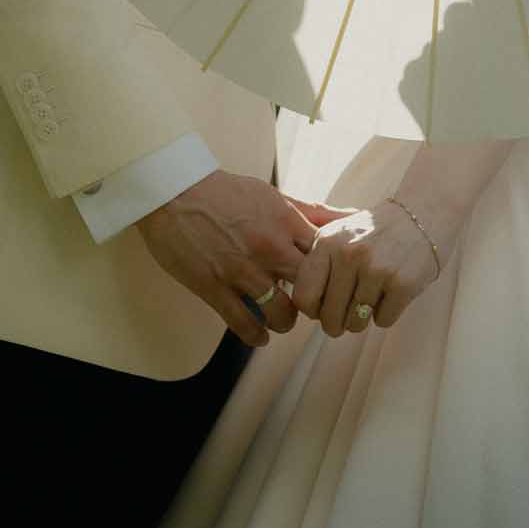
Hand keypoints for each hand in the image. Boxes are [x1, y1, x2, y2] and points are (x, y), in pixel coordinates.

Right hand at [137, 170, 325, 346]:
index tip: (331, 282)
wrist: (175, 192)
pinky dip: (256, 335)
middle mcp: (269, 247)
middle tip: (312, 308)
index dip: (334, 275)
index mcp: (286, 222)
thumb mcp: (275, 196)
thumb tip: (353, 215)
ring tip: (283, 319)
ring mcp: (241, 270)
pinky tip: (261, 335)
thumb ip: (313, 211)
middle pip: (311, 289)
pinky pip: (243, 324)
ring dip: (285, 322)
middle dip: (315, 303)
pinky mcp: (214, 287)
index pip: (328, 257)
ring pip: (280, 313)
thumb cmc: (228, 192)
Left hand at [288, 199, 441, 338]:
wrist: (423, 213)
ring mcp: (376, 269)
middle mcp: (348, 255)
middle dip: (338, 324)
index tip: (323, 308)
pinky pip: (383, 320)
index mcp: (326, 243)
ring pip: (356, 323)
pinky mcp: (401, 282)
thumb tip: (302, 307)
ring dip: (363, 319)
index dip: (313, 311)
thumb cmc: (375, 232)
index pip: (303, 297)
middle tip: (348, 315)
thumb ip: (316, 265)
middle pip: (330, 317)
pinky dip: (386, 313)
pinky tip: (392, 292)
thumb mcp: (337, 235)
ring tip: (372, 297)